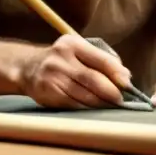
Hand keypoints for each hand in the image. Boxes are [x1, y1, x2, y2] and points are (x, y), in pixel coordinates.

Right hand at [16, 34, 131, 108]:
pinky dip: (87, 109)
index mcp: (72, 44)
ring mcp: (53, 77)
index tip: (128, 84)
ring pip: (84, 95)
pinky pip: (73, 105)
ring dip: (101, 103)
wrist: (27, 68)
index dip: (117, 73)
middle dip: (111, 92)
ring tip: (111, 106)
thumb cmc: (62, 60)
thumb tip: (125, 76)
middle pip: (93, 79)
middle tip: (121, 100)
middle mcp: (61, 58)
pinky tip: (94, 110)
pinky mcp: (48, 93)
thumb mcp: (78, 50)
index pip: (101, 59)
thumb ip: (101, 59)